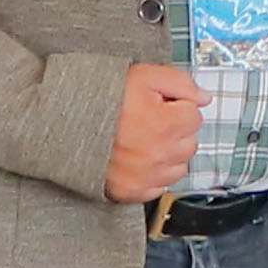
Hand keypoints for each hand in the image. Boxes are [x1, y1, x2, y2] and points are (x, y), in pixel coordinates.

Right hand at [104, 64, 202, 204]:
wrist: (63, 122)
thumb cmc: (99, 98)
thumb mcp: (143, 76)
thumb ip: (180, 83)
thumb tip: (204, 97)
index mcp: (165, 124)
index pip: (194, 116)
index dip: (177, 105)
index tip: (160, 104)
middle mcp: (159, 154)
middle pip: (190, 142)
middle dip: (175, 129)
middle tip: (150, 120)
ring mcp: (146, 176)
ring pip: (178, 166)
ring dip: (168, 153)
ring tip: (143, 139)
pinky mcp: (132, 192)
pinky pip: (159, 187)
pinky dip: (153, 174)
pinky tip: (137, 158)